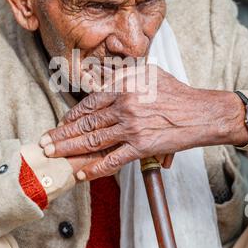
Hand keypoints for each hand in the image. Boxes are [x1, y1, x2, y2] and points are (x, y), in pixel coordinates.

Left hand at [40, 65, 247, 180]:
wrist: (202, 112)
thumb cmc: (177, 92)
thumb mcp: (149, 73)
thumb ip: (125, 76)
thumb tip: (106, 81)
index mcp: (124, 86)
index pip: (89, 103)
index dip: (71, 116)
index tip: (60, 124)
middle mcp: (124, 105)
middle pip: (86, 123)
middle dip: (62, 135)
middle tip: (45, 143)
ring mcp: (132, 127)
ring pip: (94, 140)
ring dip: (70, 150)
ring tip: (54, 156)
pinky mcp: (142, 146)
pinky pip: (114, 159)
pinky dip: (96, 168)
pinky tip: (82, 174)